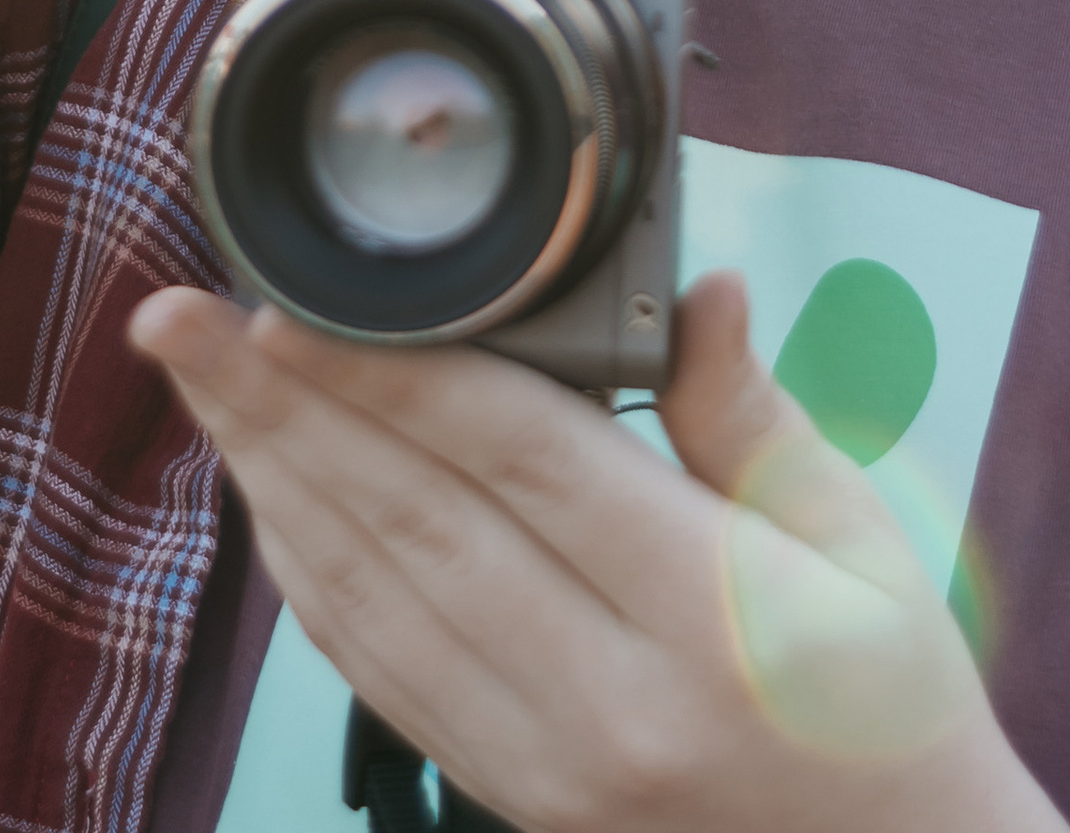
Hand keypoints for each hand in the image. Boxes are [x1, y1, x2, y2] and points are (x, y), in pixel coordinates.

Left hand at [128, 275, 1064, 832]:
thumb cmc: (888, 698)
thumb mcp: (865, 543)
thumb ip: (755, 415)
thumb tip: (706, 287)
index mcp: (705, 614)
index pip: (522, 464)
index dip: (400, 374)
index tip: (302, 302)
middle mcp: (605, 699)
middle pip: (410, 522)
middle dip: (283, 408)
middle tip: (182, 317)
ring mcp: (543, 763)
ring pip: (369, 598)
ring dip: (268, 477)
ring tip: (195, 377)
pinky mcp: (511, 792)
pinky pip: (376, 671)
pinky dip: (305, 573)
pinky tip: (265, 491)